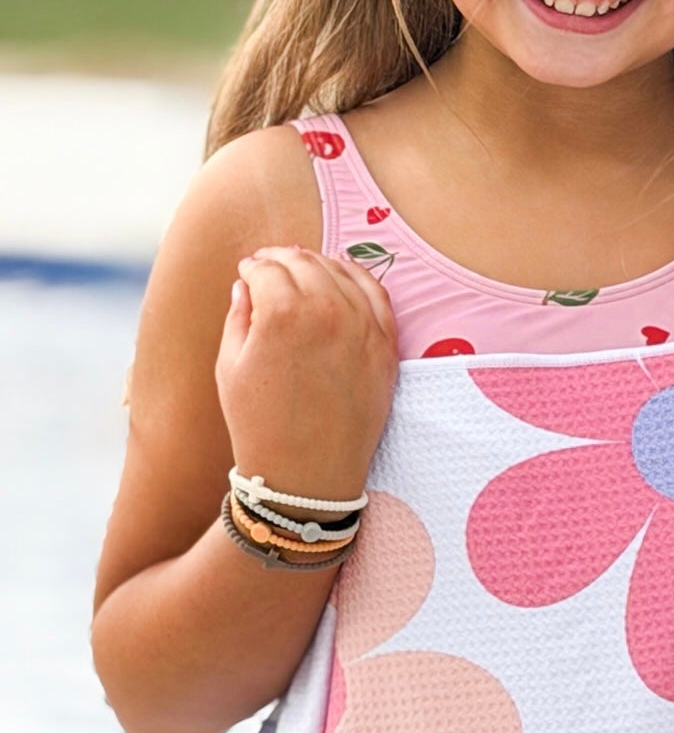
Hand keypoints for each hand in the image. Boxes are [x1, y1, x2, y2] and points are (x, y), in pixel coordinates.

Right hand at [216, 246, 397, 503]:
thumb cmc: (258, 423)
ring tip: (302, 267)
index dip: (253, 267)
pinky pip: (376, 293)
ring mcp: (363, 326)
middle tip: (270, 264)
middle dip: (282, 259)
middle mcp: (327, 311)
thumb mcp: (229, 367)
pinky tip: (342, 276)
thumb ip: (239, 316)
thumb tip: (246, 283)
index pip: (266, 269)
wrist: (307, 473)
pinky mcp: (386, 343)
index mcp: (282, 313)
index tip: (247, 271)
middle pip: (304, 263)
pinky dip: (357, 277)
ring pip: (341, 271)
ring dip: (318, 264)